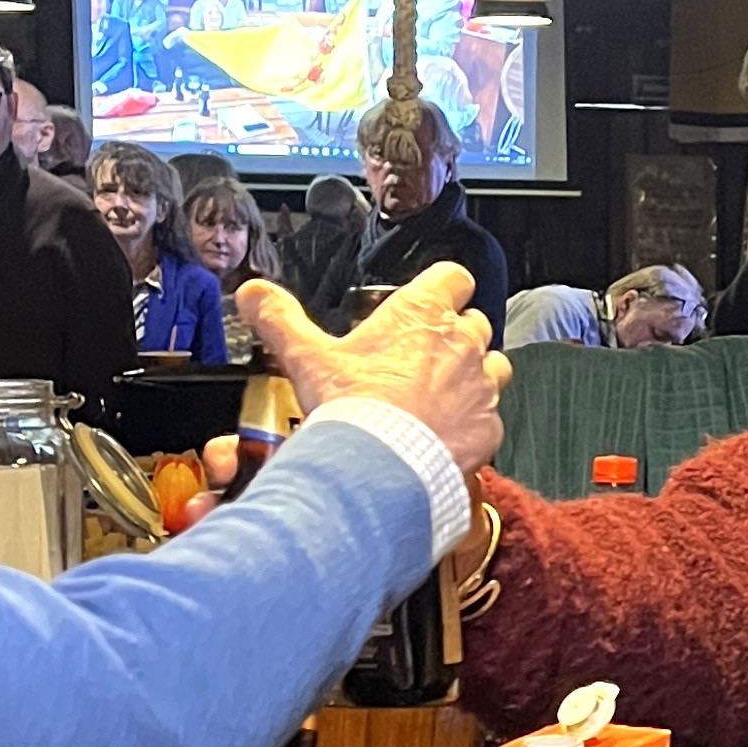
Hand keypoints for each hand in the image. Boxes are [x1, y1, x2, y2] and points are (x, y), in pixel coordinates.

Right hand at [241, 273, 507, 474]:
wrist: (382, 469)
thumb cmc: (354, 409)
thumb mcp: (306, 356)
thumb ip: (280, 319)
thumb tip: (254, 294)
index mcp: (421, 314)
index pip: (453, 277)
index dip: (442, 287)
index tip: (428, 299)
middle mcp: (461, 343)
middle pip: (474, 322)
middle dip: (454, 335)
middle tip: (421, 357)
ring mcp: (481, 385)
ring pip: (493, 366)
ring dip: (473, 374)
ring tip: (440, 394)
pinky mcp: (489, 426)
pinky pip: (491, 416)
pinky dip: (474, 422)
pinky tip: (446, 434)